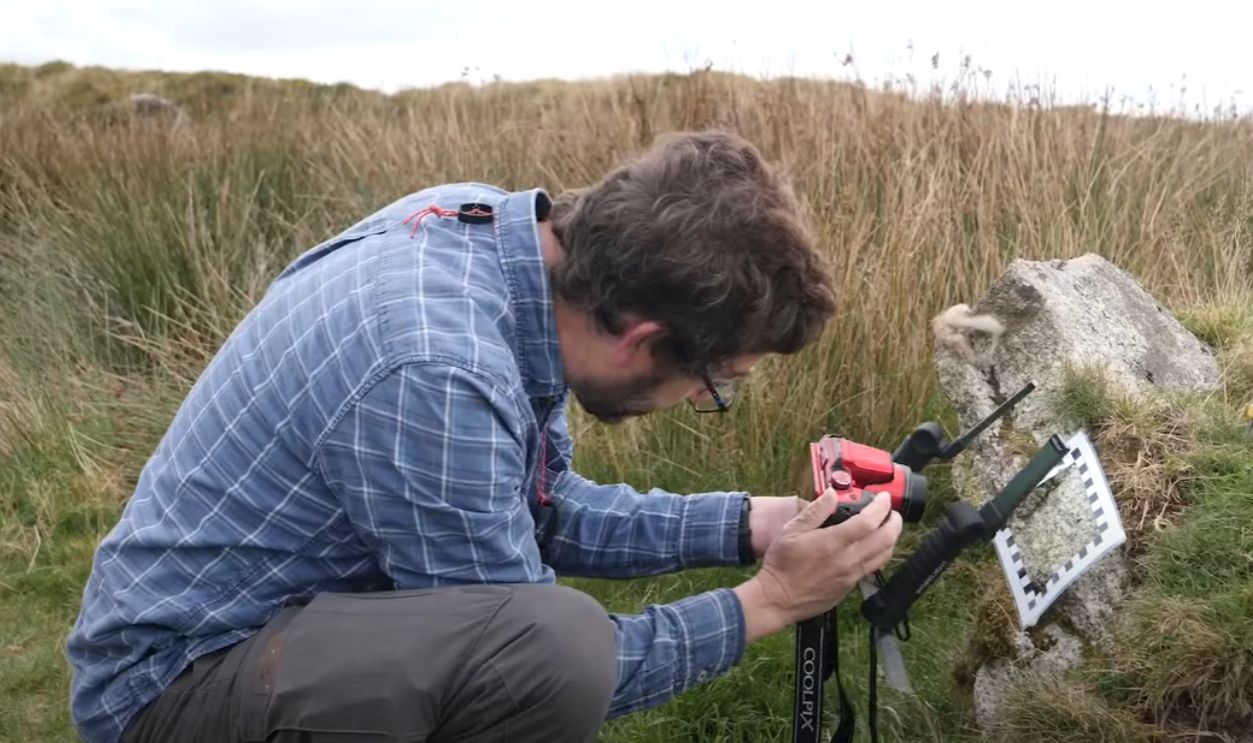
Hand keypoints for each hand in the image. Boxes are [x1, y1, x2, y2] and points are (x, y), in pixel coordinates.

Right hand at [733, 490, 902, 641]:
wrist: (778, 599)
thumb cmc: (781, 565)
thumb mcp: (792, 531)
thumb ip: (815, 511)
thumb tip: (831, 494)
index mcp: (833, 542)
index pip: (869, 521)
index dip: (881, 507)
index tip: (883, 497)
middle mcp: (847, 560)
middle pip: (885, 539)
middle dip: (894, 521)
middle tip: (891, 511)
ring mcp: (851, 575)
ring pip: (884, 555)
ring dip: (891, 538)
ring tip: (886, 527)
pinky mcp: (850, 586)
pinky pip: (873, 567)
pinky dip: (880, 553)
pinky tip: (873, 547)